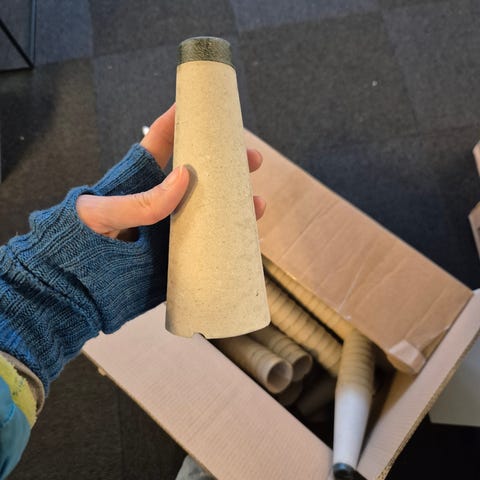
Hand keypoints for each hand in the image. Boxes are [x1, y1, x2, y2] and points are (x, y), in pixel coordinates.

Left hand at [76, 105, 265, 239]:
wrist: (76, 292)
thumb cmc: (77, 243)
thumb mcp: (100, 215)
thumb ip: (138, 200)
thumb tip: (183, 178)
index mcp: (136, 181)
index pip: (161, 142)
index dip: (182, 119)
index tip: (206, 104)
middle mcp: (160, 201)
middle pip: (198, 174)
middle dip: (226, 162)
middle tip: (251, 158)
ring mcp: (171, 228)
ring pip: (209, 208)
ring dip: (235, 202)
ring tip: (257, 202)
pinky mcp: (177, 254)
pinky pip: (208, 242)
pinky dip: (229, 237)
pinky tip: (246, 234)